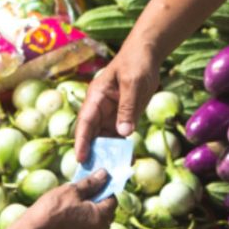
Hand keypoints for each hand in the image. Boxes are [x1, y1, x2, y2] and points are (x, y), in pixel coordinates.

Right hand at [25, 174, 116, 228]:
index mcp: (100, 217)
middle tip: (84, 191)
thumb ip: (91, 183)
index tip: (94, 182)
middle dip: (100, 200)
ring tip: (76, 203)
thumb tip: (104, 174)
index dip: (105, 189)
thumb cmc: (53, 208)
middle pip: (107, 212)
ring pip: (97, 222)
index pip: (112, 200)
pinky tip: (70, 215)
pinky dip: (84, 221)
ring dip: (92, 212)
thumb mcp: (72, 190)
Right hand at [74, 37, 160, 161]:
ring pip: (106, 138)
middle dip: (93, 153)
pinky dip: (121, 148)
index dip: (81, 141)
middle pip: (92, 134)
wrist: (149, 54)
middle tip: (95, 174)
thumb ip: (128, 108)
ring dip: (108, 154)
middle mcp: (100, 108)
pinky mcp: (123, 117)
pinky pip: (120, 136)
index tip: (80, 159)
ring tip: (111, 173)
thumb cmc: (137, 62)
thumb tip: (123, 134)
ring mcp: (111, 114)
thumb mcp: (133, 84)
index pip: (85, 122)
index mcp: (96, 97)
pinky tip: (126, 162)